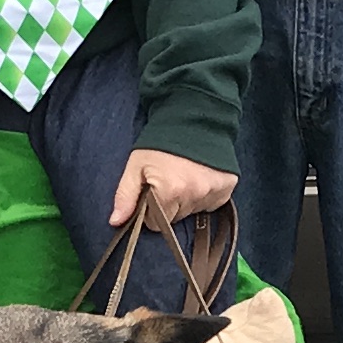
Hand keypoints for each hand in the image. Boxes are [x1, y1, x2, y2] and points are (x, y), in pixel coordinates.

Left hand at [108, 149, 237, 229]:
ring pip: (193, 211)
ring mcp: (212, 192)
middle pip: (176, 218)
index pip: (156, 224)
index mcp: (170, 190)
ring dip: (187, 199)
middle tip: (169, 180)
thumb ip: (125, 195)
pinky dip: (204, 195)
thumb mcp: (136, 166)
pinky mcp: (226, 188)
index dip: (151, 210)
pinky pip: (211, 204)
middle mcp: (194, 194)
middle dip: (169, 204)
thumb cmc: (160, 143)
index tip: (153, 192)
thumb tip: (116, 221)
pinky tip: (199, 177)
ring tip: (184, 176)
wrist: (194, 118)